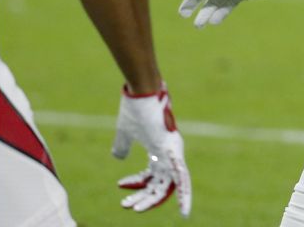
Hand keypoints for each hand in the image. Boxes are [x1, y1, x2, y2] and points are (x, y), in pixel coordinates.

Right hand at [112, 86, 191, 215]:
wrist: (142, 92)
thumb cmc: (136, 109)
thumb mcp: (125, 132)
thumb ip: (122, 145)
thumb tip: (118, 158)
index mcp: (158, 151)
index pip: (150, 175)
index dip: (136, 184)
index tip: (120, 185)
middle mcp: (169, 154)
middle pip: (159, 184)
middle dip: (143, 198)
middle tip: (127, 207)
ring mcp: (173, 153)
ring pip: (168, 186)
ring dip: (151, 199)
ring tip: (137, 210)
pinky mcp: (174, 151)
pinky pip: (182, 178)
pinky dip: (184, 195)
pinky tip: (185, 211)